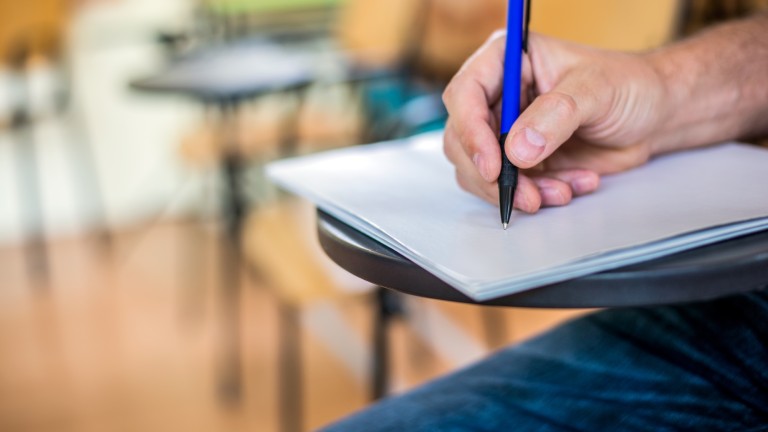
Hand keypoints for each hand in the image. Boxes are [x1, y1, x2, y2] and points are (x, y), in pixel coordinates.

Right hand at [442, 32, 665, 211]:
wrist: (653, 116)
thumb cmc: (629, 86)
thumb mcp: (598, 90)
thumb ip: (557, 114)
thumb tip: (518, 148)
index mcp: (507, 61)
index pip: (465, 94)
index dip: (470, 131)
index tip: (493, 164)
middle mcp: (498, 96)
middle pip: (462, 139)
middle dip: (491, 174)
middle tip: (524, 193)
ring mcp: (505, 131)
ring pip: (479, 170)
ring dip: (515, 190)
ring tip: (558, 192)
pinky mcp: (519, 161)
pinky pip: (507, 187)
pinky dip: (535, 196)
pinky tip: (571, 185)